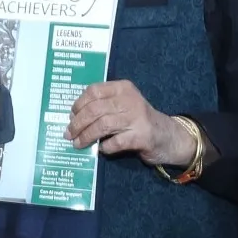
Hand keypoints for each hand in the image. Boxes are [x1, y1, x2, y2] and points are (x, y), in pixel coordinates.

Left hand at [69, 79, 193, 169]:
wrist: (168, 136)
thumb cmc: (139, 120)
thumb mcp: (123, 105)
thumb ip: (103, 106)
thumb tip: (74, 117)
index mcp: (123, 88)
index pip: (94, 91)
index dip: (79, 104)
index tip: (71, 116)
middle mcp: (130, 100)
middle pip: (95, 109)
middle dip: (78, 123)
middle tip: (69, 134)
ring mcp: (137, 118)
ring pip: (102, 125)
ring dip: (86, 136)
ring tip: (78, 144)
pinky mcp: (141, 136)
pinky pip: (115, 142)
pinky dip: (105, 147)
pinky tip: (102, 149)